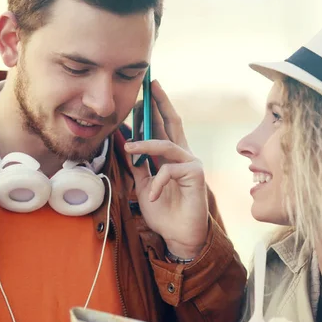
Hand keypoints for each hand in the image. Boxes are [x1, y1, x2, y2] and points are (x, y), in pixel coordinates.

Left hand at [124, 80, 208, 258]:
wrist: (178, 236)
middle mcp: (183, 155)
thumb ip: (138, 166)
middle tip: (151, 84)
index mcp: (171, 156)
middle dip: (161, 103)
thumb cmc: (164, 211)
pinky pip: (169, 170)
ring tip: (130, 147)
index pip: (162, 127)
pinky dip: (156, 182)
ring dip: (146, 144)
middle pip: (172, 122)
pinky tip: (152, 195)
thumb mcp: (144, 186)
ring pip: (167, 144)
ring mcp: (191, 163)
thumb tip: (125, 144)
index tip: (143, 94)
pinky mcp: (195, 174)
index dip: (154, 110)